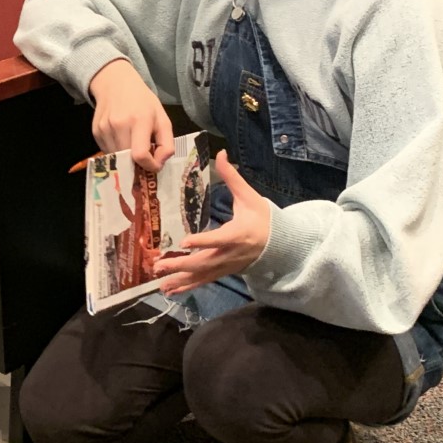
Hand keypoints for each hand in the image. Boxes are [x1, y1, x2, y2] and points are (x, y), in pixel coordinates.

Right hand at [88, 58, 173, 171]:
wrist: (116, 83)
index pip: (140, 154)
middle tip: (145, 157)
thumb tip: (159, 164)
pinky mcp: (95, 131)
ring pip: (117, 158)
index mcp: (140, 120)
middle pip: (128, 159)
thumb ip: (167, 143)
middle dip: (138, 163)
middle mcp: (119, 124)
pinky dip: (116, 151)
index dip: (149, 166)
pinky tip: (121, 138)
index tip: (155, 166)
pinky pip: (107, 151)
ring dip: (126, 158)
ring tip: (132, 144)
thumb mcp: (162, 119)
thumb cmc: (143, 102)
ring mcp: (105, 128)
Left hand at [154, 150, 270, 294]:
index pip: (219, 239)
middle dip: (181, 265)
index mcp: (238, 234)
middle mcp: (231, 253)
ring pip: (202, 275)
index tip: (185, 241)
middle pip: (204, 262)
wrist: (282, 245)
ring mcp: (227, 266)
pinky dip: (187, 286)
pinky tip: (171, 290)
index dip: (203, 241)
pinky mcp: (224, 272)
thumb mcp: (249, 196)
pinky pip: (204, 281)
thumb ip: (232, 176)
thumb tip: (221, 152)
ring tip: (160, 282)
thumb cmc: (263, 218)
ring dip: (180, 279)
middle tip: (159, 265)